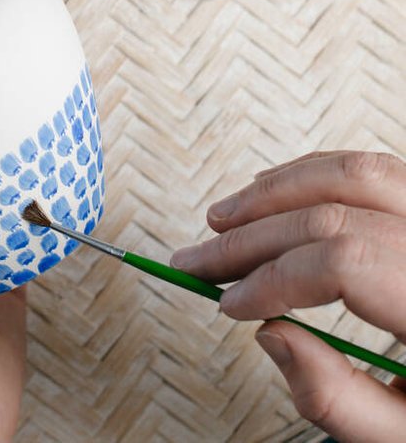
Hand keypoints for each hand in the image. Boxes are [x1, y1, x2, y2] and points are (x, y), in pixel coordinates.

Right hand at [170, 150, 405, 441]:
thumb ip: (338, 399)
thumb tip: (268, 332)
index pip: (343, 262)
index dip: (272, 279)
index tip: (228, 306)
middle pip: (334, 213)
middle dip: (251, 237)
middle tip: (195, 261)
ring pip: (354, 172)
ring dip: (276, 192)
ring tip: (223, 219)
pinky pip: (374, 170)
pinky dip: (312, 174)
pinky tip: (271, 194)